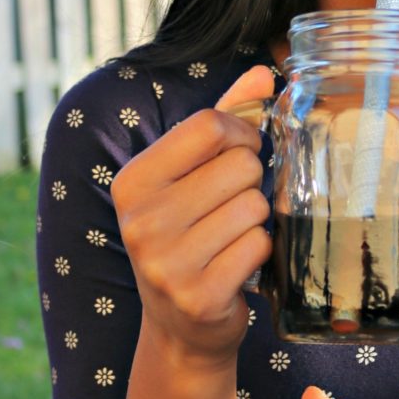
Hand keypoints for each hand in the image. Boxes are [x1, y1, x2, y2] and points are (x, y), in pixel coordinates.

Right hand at [110, 65, 275, 367]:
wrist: (181, 327)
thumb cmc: (192, 235)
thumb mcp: (193, 175)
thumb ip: (226, 119)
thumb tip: (266, 72)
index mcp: (132, 181)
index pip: (209, 126)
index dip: (242, 134)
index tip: (241, 153)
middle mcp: (139, 221)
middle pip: (239, 166)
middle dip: (250, 184)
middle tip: (230, 209)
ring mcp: (165, 263)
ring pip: (255, 206)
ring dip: (256, 221)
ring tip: (231, 239)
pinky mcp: (197, 297)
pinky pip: (259, 247)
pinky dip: (260, 254)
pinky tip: (237, 267)